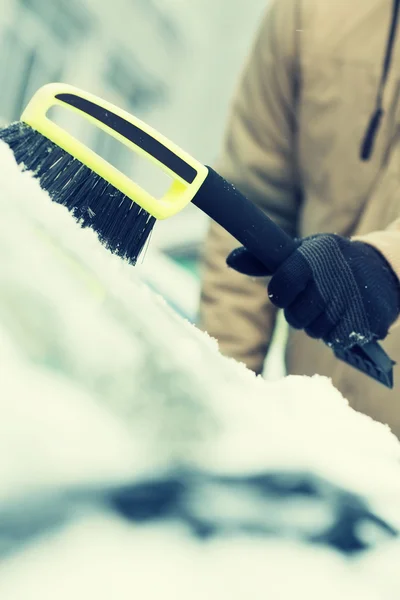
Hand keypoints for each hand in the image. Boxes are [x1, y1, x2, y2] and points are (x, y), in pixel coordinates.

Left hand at [227, 234, 399, 349]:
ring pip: (315, 331)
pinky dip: (334, 333)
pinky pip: (336, 340)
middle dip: (297, 313)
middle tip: (308, 301)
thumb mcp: (301, 251)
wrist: (381, 266)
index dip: (279, 293)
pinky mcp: (367, 321)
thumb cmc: (330, 260)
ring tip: (327, 307)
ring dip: (316, 324)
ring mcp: (353, 301)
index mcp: (315, 255)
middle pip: (297, 316)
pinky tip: (340, 317)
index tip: (284, 291)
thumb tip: (231, 259)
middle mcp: (334, 277)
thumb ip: (265, 261)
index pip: (282, 284)